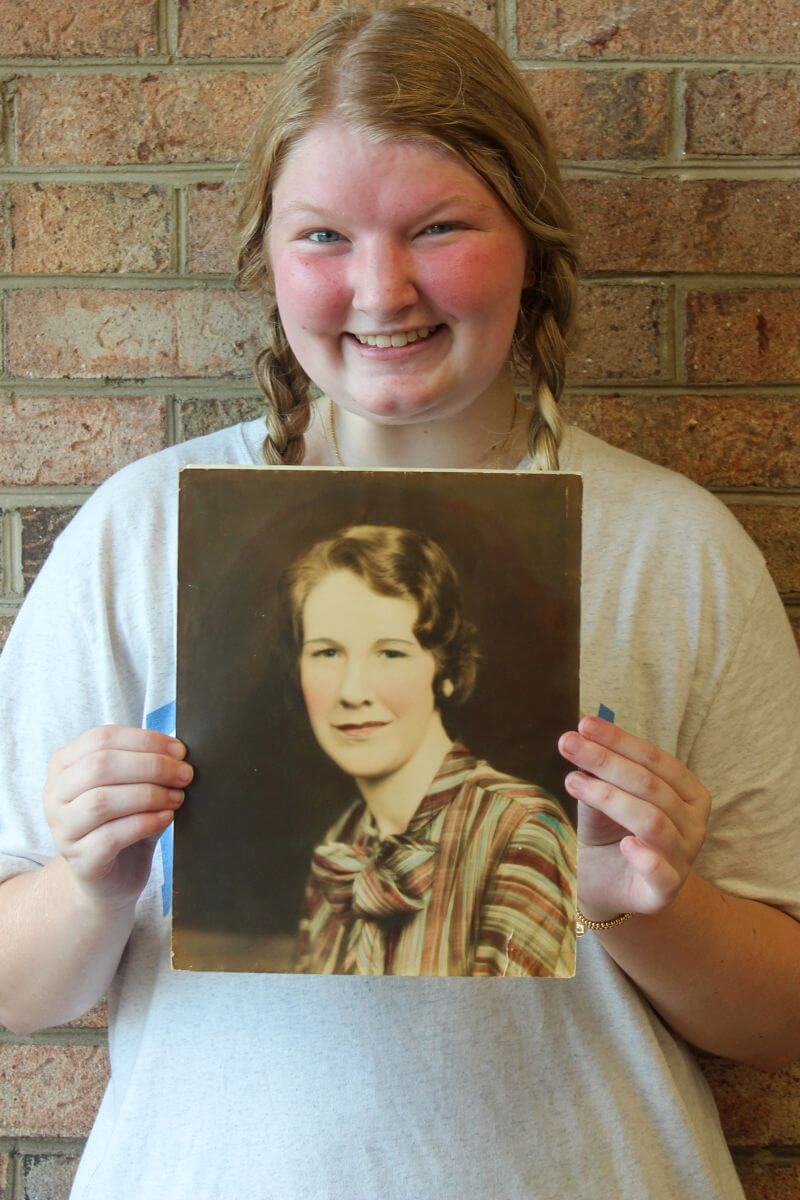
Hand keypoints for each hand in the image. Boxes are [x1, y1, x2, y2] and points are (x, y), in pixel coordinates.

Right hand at [42, 725, 191, 911]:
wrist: (112, 877)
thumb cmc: (124, 822)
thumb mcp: (132, 786)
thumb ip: (146, 765)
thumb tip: (177, 750)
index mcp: (65, 765)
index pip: (101, 738)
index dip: (145, 740)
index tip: (179, 750)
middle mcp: (55, 795)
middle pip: (100, 766)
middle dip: (151, 766)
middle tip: (184, 774)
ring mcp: (62, 829)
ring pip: (101, 801)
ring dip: (149, 795)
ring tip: (177, 797)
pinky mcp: (79, 860)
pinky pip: (111, 837)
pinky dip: (145, 823)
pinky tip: (166, 818)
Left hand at [558, 716, 710, 921]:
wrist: (603, 884)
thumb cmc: (609, 831)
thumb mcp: (604, 795)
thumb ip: (600, 773)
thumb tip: (582, 738)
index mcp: (688, 793)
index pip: (656, 759)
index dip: (619, 740)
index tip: (583, 724)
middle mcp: (694, 824)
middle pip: (651, 785)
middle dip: (605, 761)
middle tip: (568, 744)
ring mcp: (684, 858)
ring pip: (651, 820)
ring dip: (609, 797)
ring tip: (573, 782)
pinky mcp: (665, 892)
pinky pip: (661, 872)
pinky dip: (645, 856)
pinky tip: (624, 843)